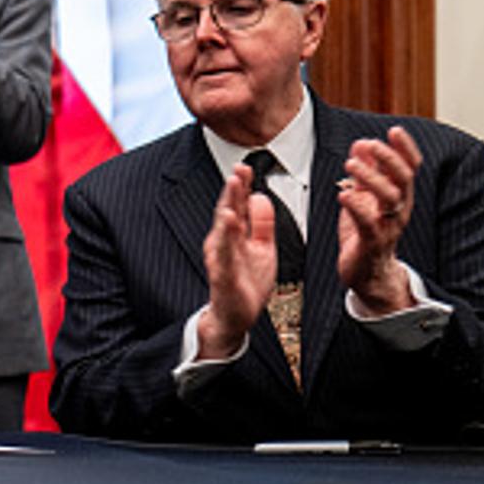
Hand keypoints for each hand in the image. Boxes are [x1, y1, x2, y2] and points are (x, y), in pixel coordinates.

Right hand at [195, 165, 277, 359]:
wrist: (235, 317)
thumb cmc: (247, 282)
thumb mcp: (263, 249)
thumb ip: (261, 224)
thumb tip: (260, 196)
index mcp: (234, 235)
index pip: (236, 205)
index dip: (240, 186)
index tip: (245, 166)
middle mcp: (223, 242)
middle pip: (228, 210)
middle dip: (233, 189)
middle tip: (239, 168)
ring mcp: (221, 258)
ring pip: (224, 228)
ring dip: (228, 204)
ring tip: (233, 185)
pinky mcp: (222, 275)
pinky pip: (224, 253)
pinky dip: (225, 237)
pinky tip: (228, 222)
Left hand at [337, 125, 419, 313]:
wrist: (367, 273)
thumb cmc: (366, 232)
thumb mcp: (366, 197)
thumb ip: (365, 172)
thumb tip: (362, 144)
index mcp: (399, 196)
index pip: (410, 168)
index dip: (405, 148)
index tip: (395, 130)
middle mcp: (398, 209)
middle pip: (404, 179)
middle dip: (389, 159)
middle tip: (370, 144)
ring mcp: (388, 226)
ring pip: (390, 199)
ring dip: (371, 178)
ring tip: (351, 164)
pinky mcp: (372, 243)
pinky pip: (369, 224)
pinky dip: (357, 207)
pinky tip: (343, 194)